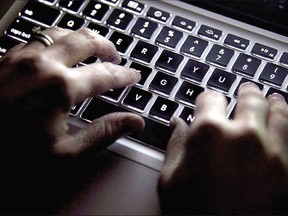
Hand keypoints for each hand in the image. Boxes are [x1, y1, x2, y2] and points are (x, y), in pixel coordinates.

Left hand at [0, 27, 144, 210]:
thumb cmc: (9, 153)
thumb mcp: (64, 154)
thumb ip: (103, 134)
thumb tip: (133, 122)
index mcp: (61, 87)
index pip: (105, 75)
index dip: (124, 76)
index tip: (133, 76)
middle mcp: (43, 64)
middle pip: (86, 41)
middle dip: (107, 47)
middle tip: (116, 57)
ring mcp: (21, 56)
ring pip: (61, 32)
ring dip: (81, 38)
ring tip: (92, 48)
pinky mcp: (5, 57)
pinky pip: (38, 37)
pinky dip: (57, 40)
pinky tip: (58, 49)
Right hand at [158, 83, 287, 213]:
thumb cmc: (194, 214)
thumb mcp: (171, 178)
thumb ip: (176, 144)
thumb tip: (177, 123)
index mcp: (208, 134)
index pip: (210, 98)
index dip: (207, 97)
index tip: (208, 100)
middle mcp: (242, 136)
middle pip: (248, 99)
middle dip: (245, 91)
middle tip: (246, 89)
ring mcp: (271, 151)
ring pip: (278, 111)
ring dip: (274, 101)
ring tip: (272, 97)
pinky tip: (285, 118)